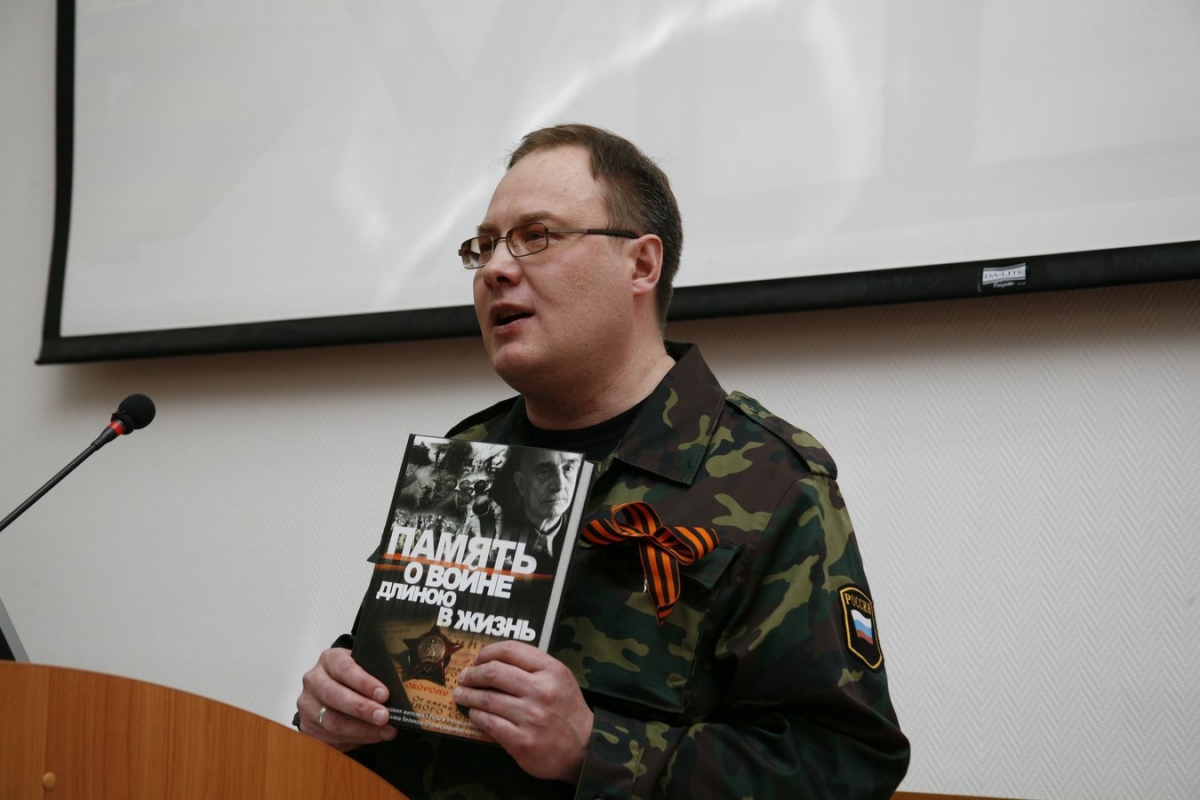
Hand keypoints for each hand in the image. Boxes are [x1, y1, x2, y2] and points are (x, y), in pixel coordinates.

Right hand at [297, 647, 396, 750]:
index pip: (345, 668)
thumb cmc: (354, 677)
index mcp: (329, 659)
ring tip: (384, 731)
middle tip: (384, 717)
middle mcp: (313, 680)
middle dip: (362, 709)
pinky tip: (371, 737)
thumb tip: (400, 691)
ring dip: (361, 729)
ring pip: (332, 721)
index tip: (384, 694)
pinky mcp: (307, 725)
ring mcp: (307, 704)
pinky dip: (354, 739)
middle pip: (335, 696)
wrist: (333, 687)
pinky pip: (330, 737)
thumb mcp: (364, 668)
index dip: (364, 683)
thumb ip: (376, 675)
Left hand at [453, 640, 592, 782]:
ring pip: (487, 699)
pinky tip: (474, 714)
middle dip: (472, 674)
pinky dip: (476, 716)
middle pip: (494, 672)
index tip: (477, 659)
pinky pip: (489, 723)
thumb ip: (532, 666)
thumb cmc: (567, 710)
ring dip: (468, 695)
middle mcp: (541, 690)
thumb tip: (493, 660)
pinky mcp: (522, 741)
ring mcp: (531, 716)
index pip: (510, 650)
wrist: (583, 748)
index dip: (487, 652)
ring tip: (461, 695)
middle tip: (464, 677)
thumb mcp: (560, 678)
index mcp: (551, 670)